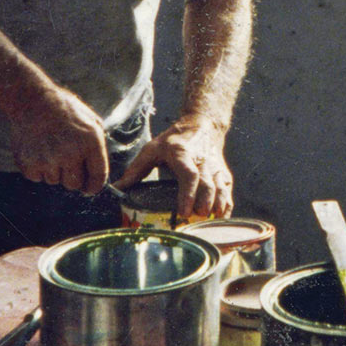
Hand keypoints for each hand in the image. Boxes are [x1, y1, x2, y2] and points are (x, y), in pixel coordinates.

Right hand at [7, 83, 108, 192]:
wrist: (32, 100)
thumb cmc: (63, 109)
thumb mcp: (90, 120)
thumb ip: (97, 143)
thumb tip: (99, 167)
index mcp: (90, 142)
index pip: (98, 176)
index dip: (94, 186)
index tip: (89, 188)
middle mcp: (71, 153)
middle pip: (74, 184)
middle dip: (72, 176)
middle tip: (64, 161)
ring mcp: (49, 160)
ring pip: (55, 181)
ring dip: (53, 171)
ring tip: (49, 149)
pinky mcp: (30, 163)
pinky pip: (37, 178)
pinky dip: (37, 169)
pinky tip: (37, 151)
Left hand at [113, 115, 233, 218]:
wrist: (202, 125)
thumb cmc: (174, 140)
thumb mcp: (152, 149)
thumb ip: (136, 169)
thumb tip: (118, 188)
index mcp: (183, 154)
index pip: (189, 175)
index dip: (189, 193)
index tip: (185, 211)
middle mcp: (202, 161)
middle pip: (208, 184)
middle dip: (205, 202)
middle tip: (198, 218)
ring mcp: (215, 168)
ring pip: (221, 187)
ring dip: (218, 205)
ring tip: (212, 220)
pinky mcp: (223, 174)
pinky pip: (227, 191)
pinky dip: (227, 205)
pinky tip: (221, 218)